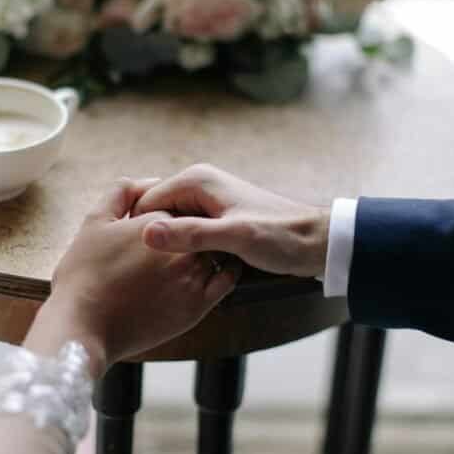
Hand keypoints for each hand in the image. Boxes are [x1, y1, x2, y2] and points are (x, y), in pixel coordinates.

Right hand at [24, 178, 241, 376]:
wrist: (83, 327)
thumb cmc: (83, 274)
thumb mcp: (95, 221)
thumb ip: (122, 192)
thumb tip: (149, 181)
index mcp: (161, 219)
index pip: (173, 208)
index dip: (160, 221)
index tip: (147, 236)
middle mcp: (183, 244)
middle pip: (196, 228)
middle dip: (185, 236)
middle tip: (161, 253)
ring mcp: (194, 274)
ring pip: (214, 251)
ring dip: (207, 250)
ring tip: (184, 262)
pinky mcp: (199, 304)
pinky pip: (226, 280)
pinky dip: (223, 271)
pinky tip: (209, 273)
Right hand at [131, 164, 328, 277]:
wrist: (317, 241)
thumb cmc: (281, 236)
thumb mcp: (233, 238)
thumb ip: (190, 234)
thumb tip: (147, 233)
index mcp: (196, 180)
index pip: (144, 203)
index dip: (137, 231)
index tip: (136, 261)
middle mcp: (198, 185)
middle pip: (155, 214)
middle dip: (152, 239)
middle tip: (149, 271)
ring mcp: (206, 202)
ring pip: (169, 226)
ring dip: (168, 247)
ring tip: (166, 273)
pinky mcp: (215, 218)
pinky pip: (186, 233)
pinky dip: (183, 249)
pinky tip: (186, 269)